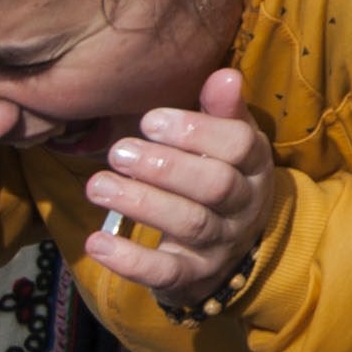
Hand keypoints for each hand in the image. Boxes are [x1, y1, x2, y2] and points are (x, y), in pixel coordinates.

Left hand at [87, 70, 275, 310]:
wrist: (231, 252)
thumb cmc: (221, 179)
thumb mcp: (228, 145)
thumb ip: (222, 112)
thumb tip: (225, 74)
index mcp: (254, 167)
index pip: (239, 146)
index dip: (197, 131)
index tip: (151, 121)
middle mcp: (244, 206)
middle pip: (215, 186)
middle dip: (165, 166)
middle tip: (118, 151)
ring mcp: (220, 245)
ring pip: (188, 224)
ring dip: (141, 203)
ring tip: (97, 184)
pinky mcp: (192, 277)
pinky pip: (165, 272)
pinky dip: (130, 260)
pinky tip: (97, 241)